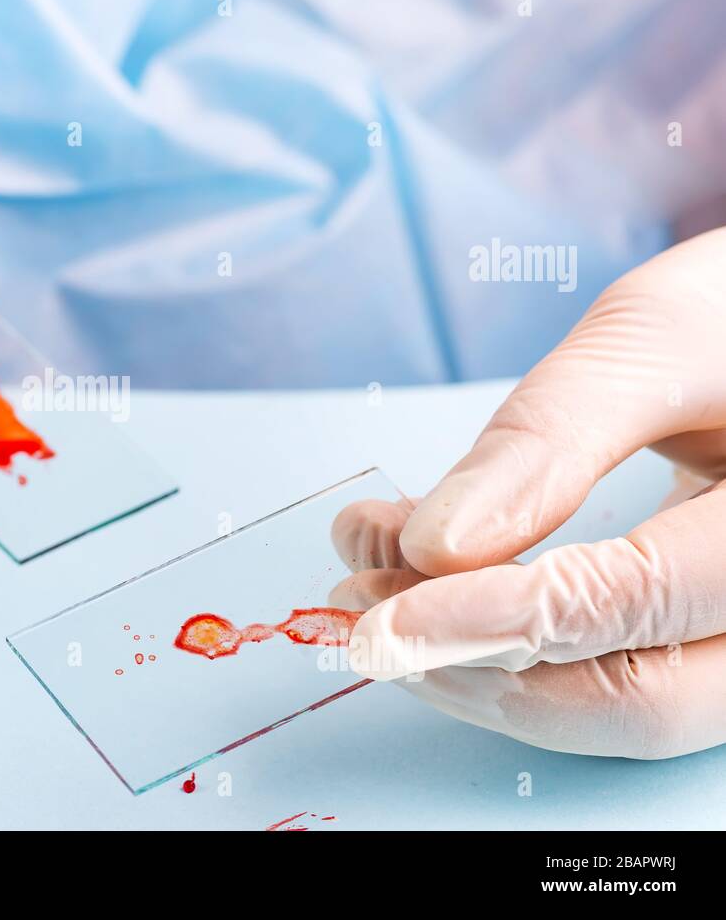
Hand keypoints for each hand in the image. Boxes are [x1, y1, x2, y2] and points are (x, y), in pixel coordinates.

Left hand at [332, 228, 725, 758]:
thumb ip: (552, 437)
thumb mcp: (654, 340)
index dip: (492, 618)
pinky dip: (516, 648)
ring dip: (479, 665)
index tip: (382, 617)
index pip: (635, 604)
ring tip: (377, 583)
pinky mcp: (714, 639)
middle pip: (637, 698)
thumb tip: (436, 544)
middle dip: (473, 662)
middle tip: (359, 604)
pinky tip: (434, 591)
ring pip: (622, 708)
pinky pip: (620, 678)